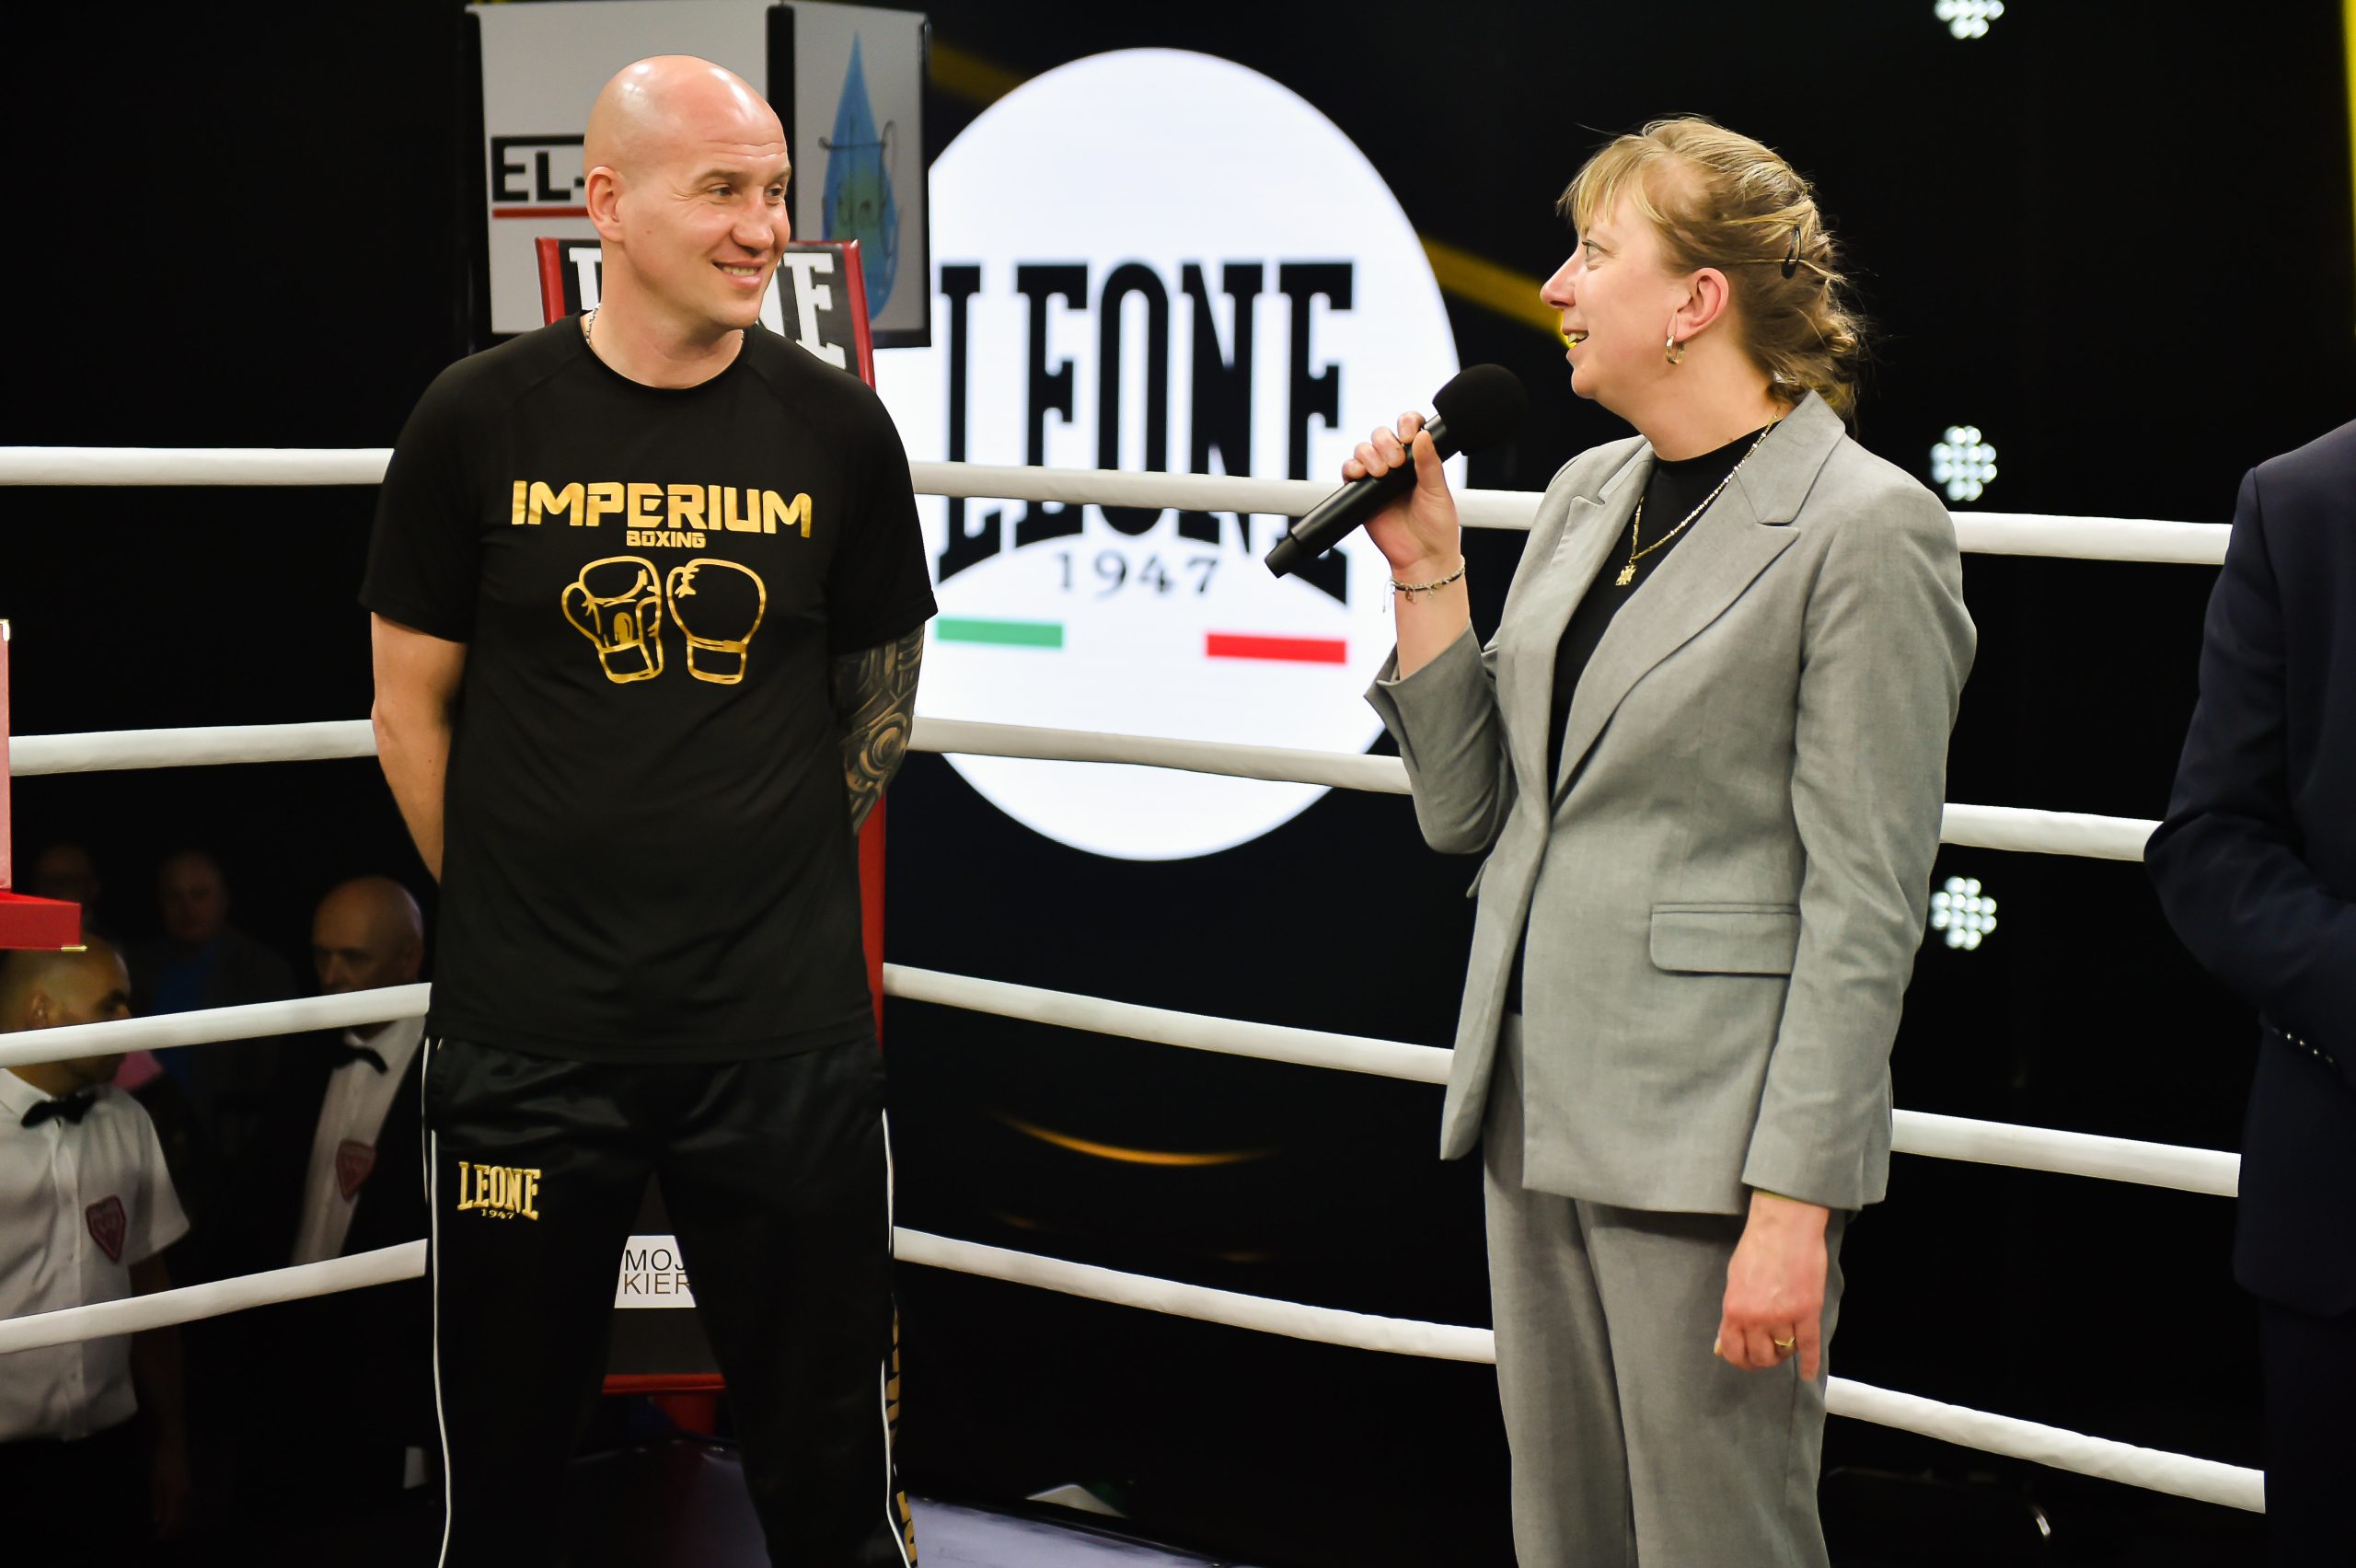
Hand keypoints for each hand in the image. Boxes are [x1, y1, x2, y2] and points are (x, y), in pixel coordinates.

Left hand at [150, 1434, 193, 1538]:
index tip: (157, 1539)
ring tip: (168, 1530)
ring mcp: (188, 1489)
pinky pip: (185, 1504)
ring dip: (176, 1522)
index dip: (165, 1530)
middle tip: (162, 1537)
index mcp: (176, 1493)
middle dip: (172, 1529)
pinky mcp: (187, 1485)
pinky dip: (179, 1513)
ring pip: (184, 1511)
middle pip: (181, 1516)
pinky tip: (174, 1515)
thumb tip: (156, 1519)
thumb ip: (157, 1500)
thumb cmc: (161, 1462)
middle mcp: (185, 1493)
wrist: (174, 1444)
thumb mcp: (155, 1481)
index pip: (171, 1517)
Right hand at [1344, 412, 1460, 576]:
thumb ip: (1429, 463)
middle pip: (1381, 435)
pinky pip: (1349, 471)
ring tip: (1382, 473)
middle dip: (1386, 442)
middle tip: (1396, 463)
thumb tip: (1423, 435)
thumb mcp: (1438, 491)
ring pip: (1364, 450)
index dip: (1406, 424)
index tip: (1409, 437)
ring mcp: (1378, 479)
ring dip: (1369, 454)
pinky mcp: (1361, 494)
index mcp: (1419, 460)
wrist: (1422, 557)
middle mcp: (1397, 465)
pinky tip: (1362, 475)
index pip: (1409, 428)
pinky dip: (1352, 468)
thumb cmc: (1437, 527)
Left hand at [1714, 1190, 1829, 1378]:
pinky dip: (1809, 1363)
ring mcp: (1783, 1317)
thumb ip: (1732, 1312)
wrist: (1784, 1226)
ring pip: (1784, 1352)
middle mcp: (1756, 1318)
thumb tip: (1726, 1339)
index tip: (1746, 1360)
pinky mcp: (1808, 1312)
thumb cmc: (1756, 1247)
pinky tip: (1808, 1373)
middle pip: (1760, 1357)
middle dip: (1763, 1359)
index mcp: (1734, 1309)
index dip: (1739, 1360)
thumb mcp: (1733, 1280)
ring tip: (1785, 1346)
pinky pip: (1809, 1346)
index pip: (1732, 1350)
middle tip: (1768, 1355)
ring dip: (1784, 1353)